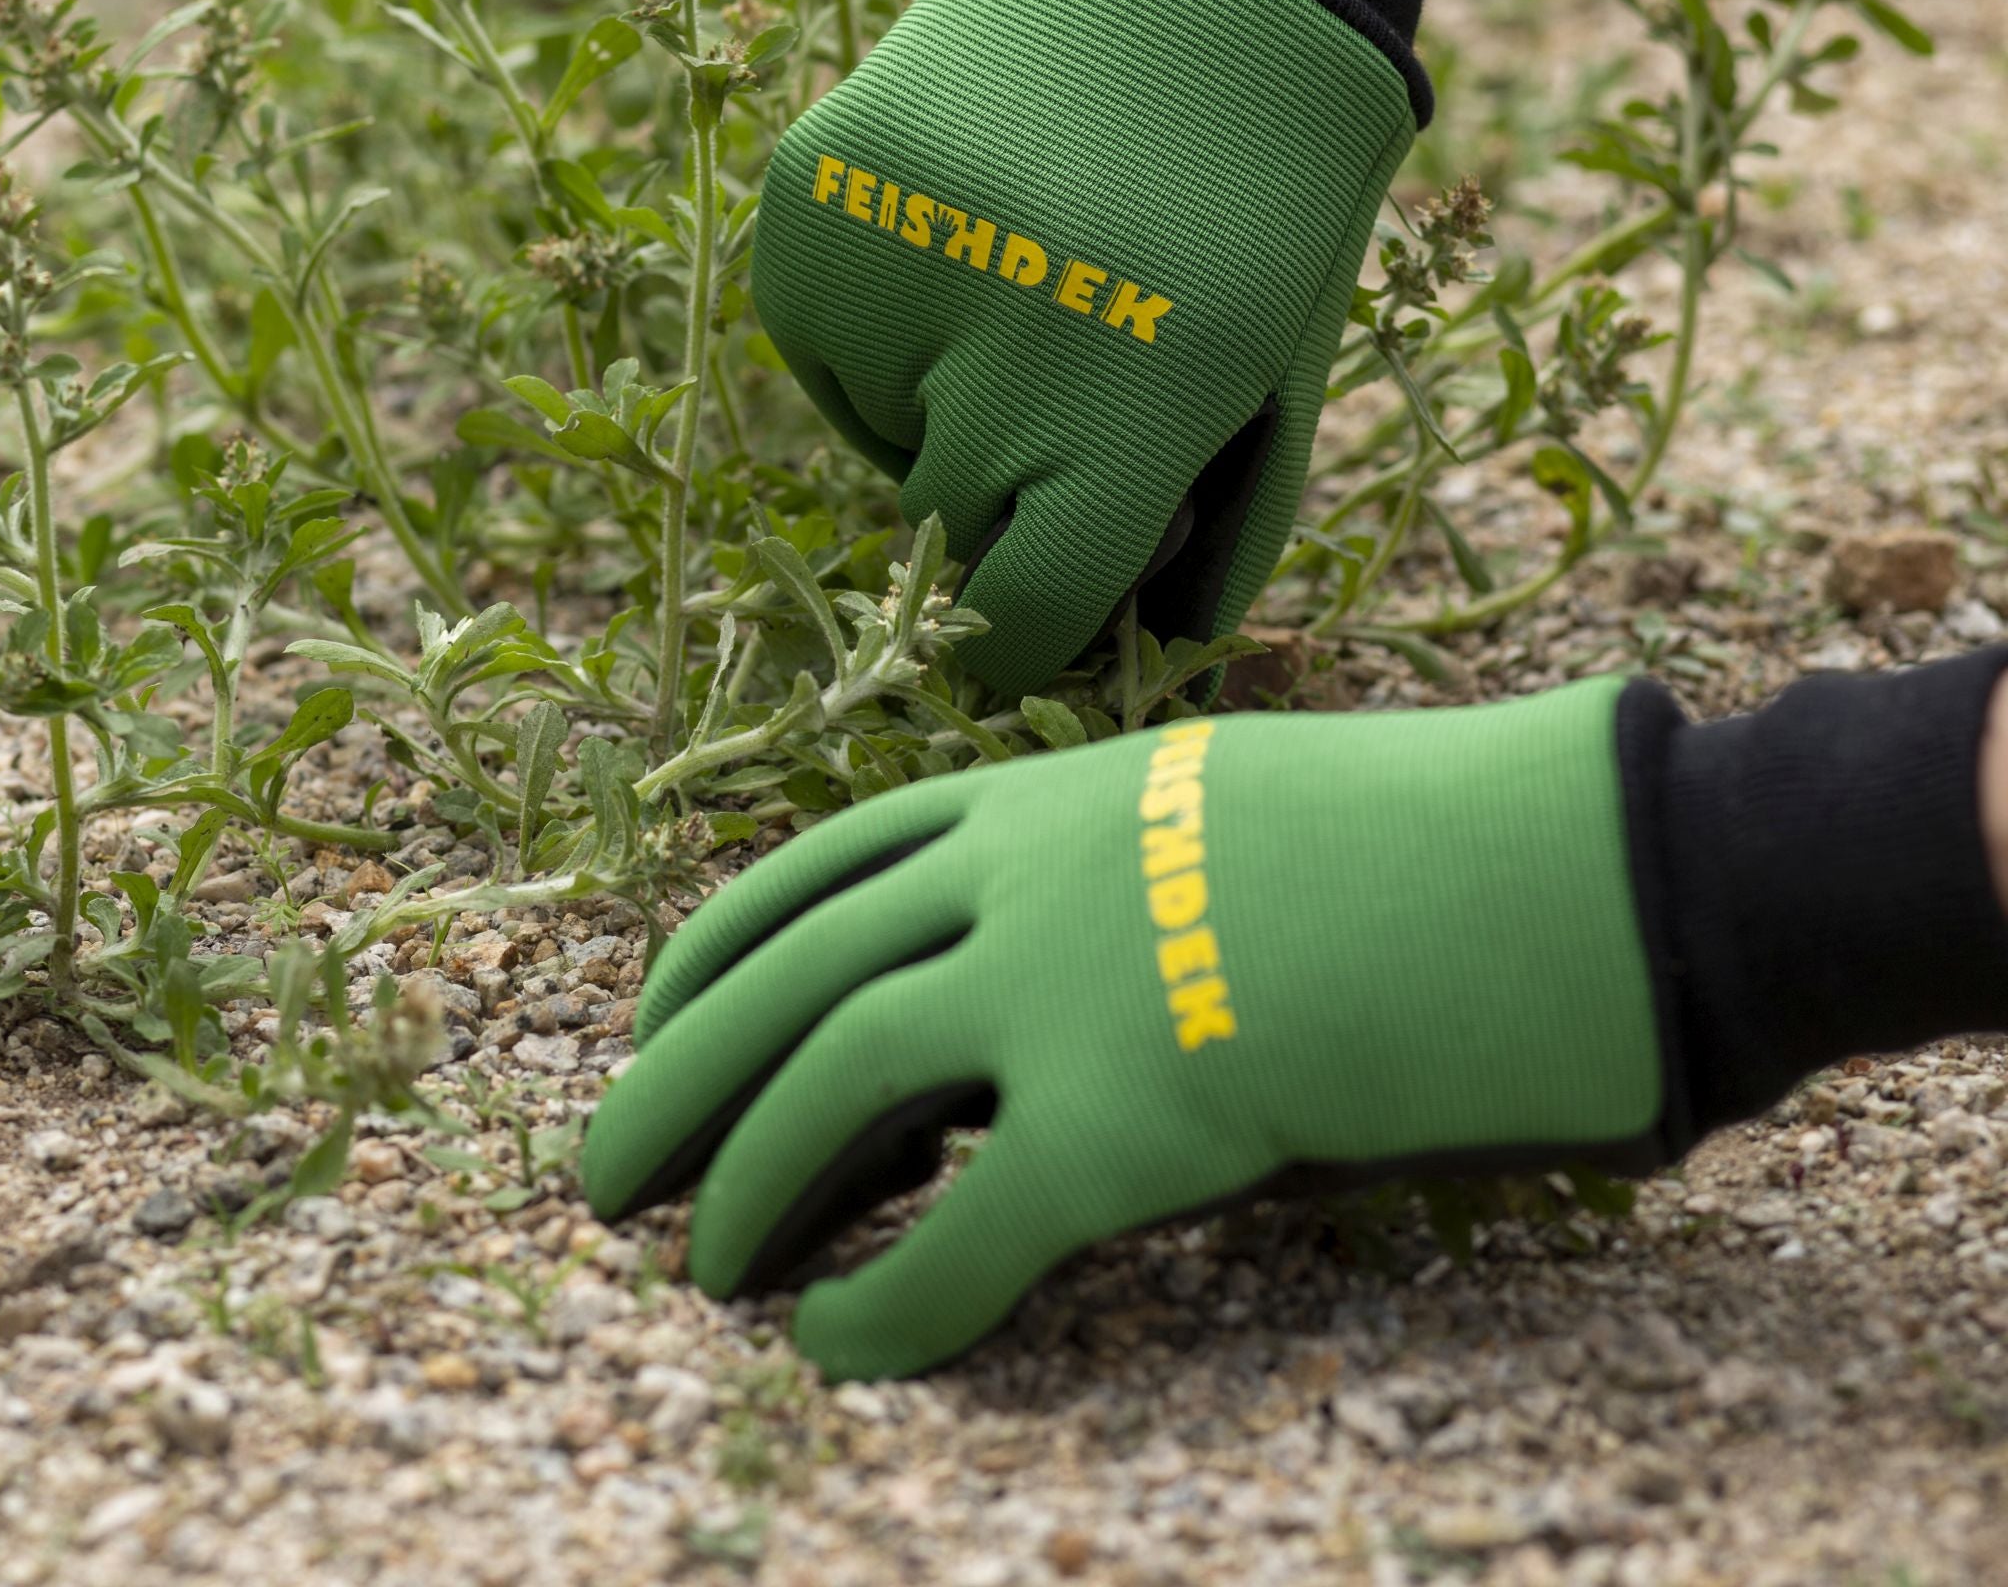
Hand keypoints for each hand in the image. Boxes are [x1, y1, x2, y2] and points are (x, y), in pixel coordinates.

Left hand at [582, 684, 1664, 1379]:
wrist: (1542, 864)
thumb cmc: (1405, 837)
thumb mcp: (1210, 806)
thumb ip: (1096, 866)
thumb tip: (1025, 948)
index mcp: (1036, 798)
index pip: (813, 869)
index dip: (712, 956)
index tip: (652, 1019)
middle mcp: (1021, 879)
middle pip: (787, 978)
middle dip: (675, 1080)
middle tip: (603, 1173)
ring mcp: (1067, 989)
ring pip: (833, 1084)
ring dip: (748, 1186)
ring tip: (700, 1270)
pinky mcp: (1134, 1121)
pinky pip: (960, 1232)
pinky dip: (883, 1301)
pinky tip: (840, 1346)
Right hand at [750, 0, 1416, 695]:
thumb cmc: (1271, 199)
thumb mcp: (1284, 378)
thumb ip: (1216, 534)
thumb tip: (1138, 644)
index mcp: (1128, 411)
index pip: (1026, 612)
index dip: (1033, 632)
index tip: (1039, 611)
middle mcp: (988, 352)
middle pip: (948, 532)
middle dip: (1003, 501)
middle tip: (1066, 397)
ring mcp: (883, 265)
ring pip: (877, 433)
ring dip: (937, 407)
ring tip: (1025, 283)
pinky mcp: (808, 198)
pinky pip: (820, 338)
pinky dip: (879, 326)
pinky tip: (958, 235)